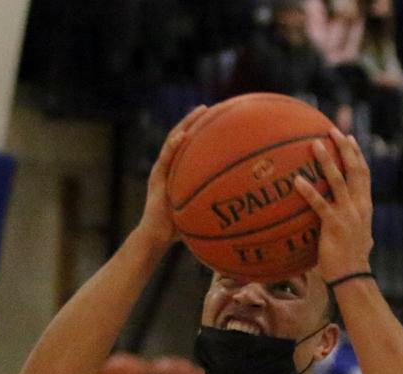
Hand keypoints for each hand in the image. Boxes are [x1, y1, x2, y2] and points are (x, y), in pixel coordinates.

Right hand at [138, 104, 207, 247]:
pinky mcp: (156, 178)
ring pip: (173, 142)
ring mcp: (162, 170)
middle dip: (194, 122)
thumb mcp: (203, 213)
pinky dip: (173, 146)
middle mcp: (170, 167)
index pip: (191, 148)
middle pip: (182, 138)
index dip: (202, 133)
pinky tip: (183, 136)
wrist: (158, 237)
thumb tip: (246, 208)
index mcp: (180, 172)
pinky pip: (166, 159)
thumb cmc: (182, 229)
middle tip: (208, 107)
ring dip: (185, 126)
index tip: (218, 119)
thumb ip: (216, 205)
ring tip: (198, 112)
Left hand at [294, 128, 372, 281]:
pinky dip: (309, 191)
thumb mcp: (358, 239)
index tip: (349, 138)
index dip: (357, 155)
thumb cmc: (351, 262)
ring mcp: (348, 215)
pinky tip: (297, 181)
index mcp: (365, 207)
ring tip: (314, 144)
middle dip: (344, 148)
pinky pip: (320, 204)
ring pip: (338, 181)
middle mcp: (359, 207)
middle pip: (354, 170)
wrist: (353, 278)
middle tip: (332, 130)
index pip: (364, 174)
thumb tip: (349, 226)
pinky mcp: (334, 226)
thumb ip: (355, 226)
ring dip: (326, 161)